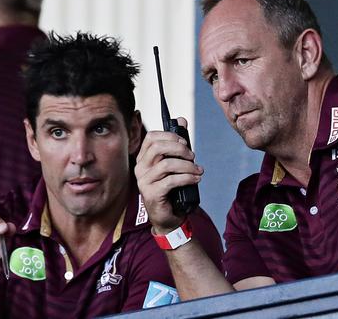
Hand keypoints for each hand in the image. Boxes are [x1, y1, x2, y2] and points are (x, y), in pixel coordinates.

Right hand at [135, 117, 203, 232]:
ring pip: (166, 164)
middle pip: (157, 147)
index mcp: (143, 159)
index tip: (184, 142)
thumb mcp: (175, 164)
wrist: (168, 217)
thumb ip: (177, 144)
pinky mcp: (152, 193)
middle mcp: (140, 168)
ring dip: (187, 165)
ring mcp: (144, 181)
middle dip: (179, 148)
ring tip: (198, 170)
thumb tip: (181, 120)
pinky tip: (196, 179)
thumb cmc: (171, 189)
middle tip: (192, 155)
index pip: (151, 138)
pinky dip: (187, 178)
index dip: (169, 136)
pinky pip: (171, 180)